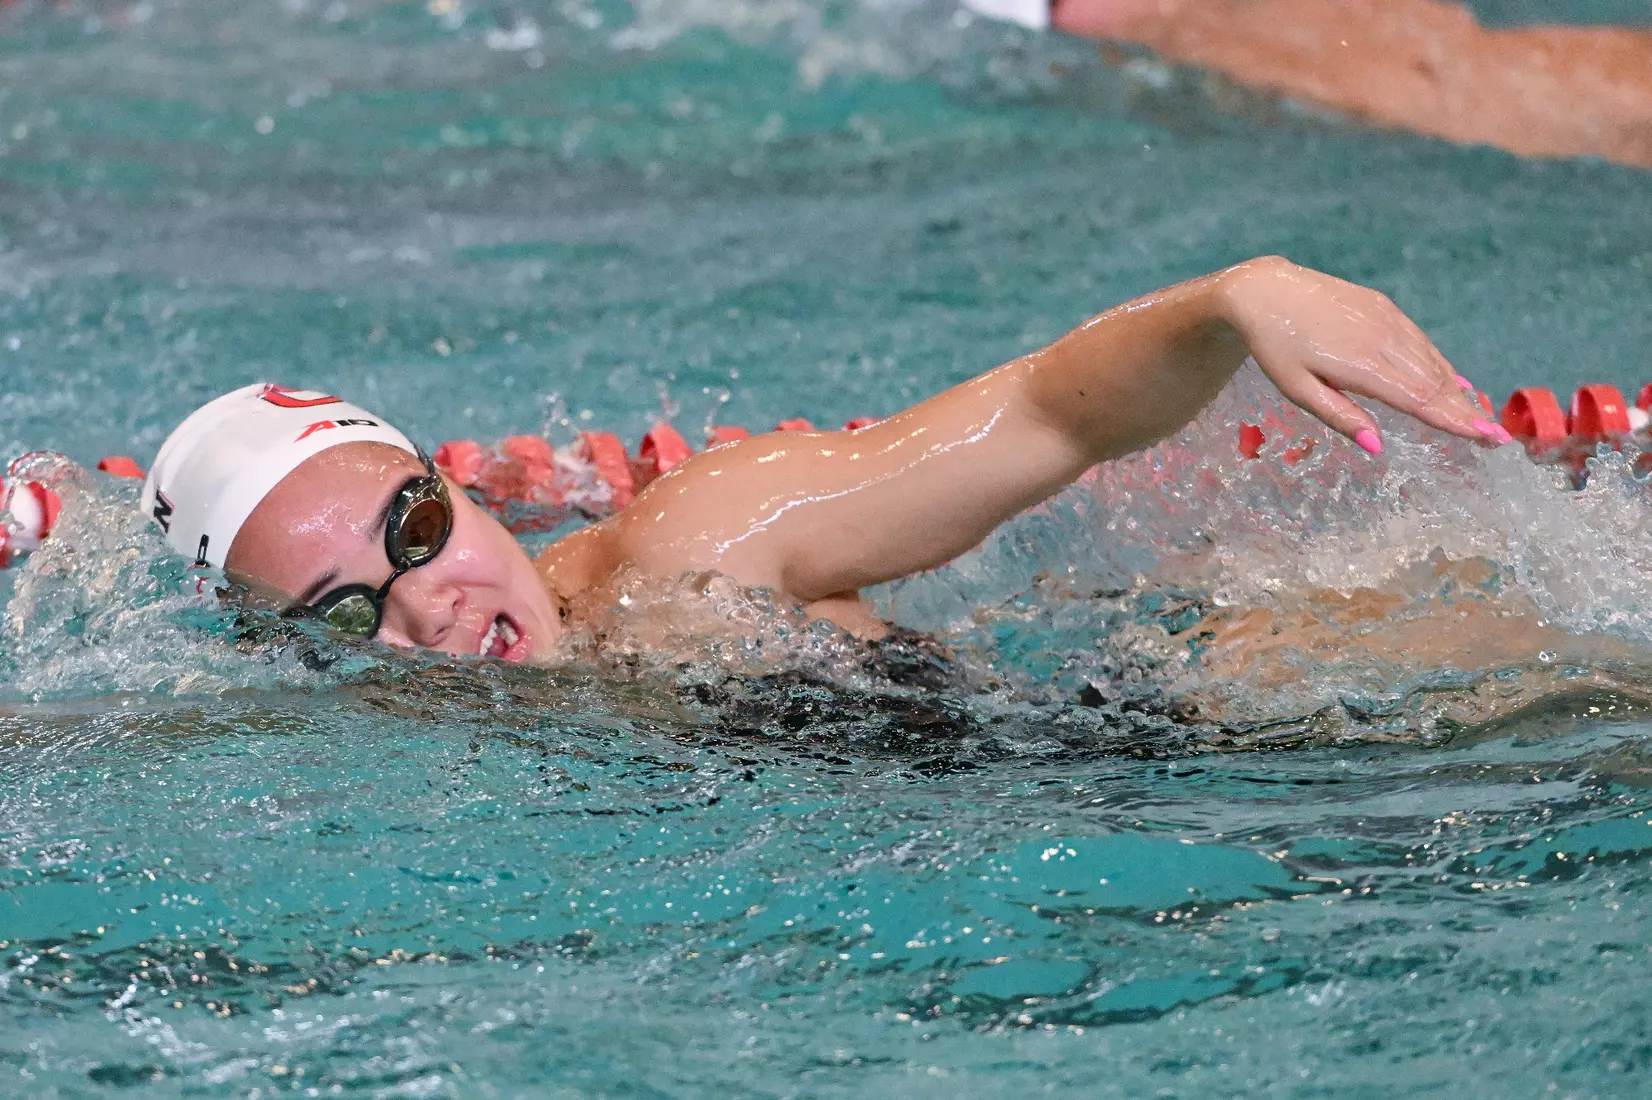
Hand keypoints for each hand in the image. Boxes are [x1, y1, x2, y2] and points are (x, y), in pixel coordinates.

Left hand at [1216, 256, 1506, 454]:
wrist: (1265, 291)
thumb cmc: (1275, 347)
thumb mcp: (1297, 389)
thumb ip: (1340, 417)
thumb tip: (1377, 447)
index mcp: (1363, 365)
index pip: (1420, 400)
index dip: (1456, 421)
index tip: (1488, 439)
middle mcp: (1384, 339)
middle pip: (1434, 383)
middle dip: (1466, 411)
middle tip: (1496, 438)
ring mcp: (1387, 320)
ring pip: (1431, 360)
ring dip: (1456, 390)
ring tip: (1478, 417)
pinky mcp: (1384, 307)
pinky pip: (1420, 342)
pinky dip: (1440, 364)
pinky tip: (1453, 381)